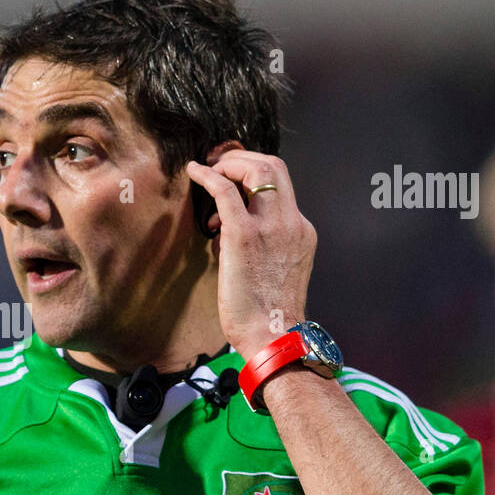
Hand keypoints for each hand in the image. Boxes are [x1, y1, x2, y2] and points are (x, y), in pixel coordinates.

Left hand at [185, 151, 315, 356]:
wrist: (273, 336)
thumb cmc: (267, 313)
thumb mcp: (276, 269)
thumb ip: (263, 245)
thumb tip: (225, 232)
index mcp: (301, 230)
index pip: (281, 185)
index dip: (253, 173)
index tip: (231, 179)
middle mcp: (292, 223)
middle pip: (274, 166)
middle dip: (243, 158)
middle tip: (218, 164)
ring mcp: (271, 227)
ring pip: (257, 169)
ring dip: (229, 164)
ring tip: (207, 172)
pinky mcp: (245, 236)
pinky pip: (226, 192)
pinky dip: (209, 176)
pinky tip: (193, 172)